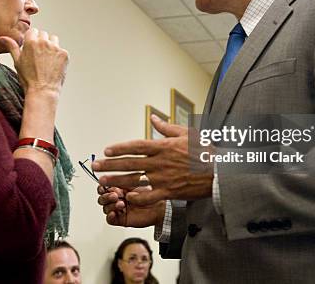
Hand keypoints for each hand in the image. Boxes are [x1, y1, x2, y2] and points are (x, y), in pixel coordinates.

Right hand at [0, 28, 68, 93]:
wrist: (43, 91)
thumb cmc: (28, 78)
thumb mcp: (17, 61)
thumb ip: (12, 47)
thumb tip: (2, 38)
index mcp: (31, 42)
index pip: (33, 31)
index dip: (32, 39)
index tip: (32, 47)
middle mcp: (44, 42)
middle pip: (43, 34)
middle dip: (41, 41)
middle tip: (39, 55)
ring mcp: (56, 48)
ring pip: (53, 39)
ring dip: (51, 45)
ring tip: (47, 59)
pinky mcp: (64, 54)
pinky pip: (61, 50)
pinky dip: (58, 55)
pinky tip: (53, 65)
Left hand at [93, 115, 212, 205]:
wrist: (219, 171)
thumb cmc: (203, 150)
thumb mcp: (186, 133)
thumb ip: (166, 127)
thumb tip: (153, 118)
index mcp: (162, 146)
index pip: (136, 146)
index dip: (119, 148)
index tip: (106, 150)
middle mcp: (160, 161)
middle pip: (130, 162)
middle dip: (110, 164)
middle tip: (96, 166)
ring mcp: (164, 177)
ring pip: (135, 179)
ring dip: (118, 180)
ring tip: (103, 182)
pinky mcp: (170, 190)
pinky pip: (150, 195)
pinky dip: (138, 196)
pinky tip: (127, 196)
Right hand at [97, 185, 164, 227]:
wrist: (160, 206)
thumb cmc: (152, 193)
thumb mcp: (136, 182)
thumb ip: (124, 180)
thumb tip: (111, 177)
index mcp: (119, 187)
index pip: (104, 187)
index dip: (103, 187)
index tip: (104, 185)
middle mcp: (118, 198)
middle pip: (103, 198)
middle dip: (106, 196)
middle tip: (115, 195)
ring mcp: (119, 209)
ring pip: (105, 208)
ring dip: (110, 205)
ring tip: (120, 203)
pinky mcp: (121, 219)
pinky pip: (110, 220)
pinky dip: (110, 216)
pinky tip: (114, 212)